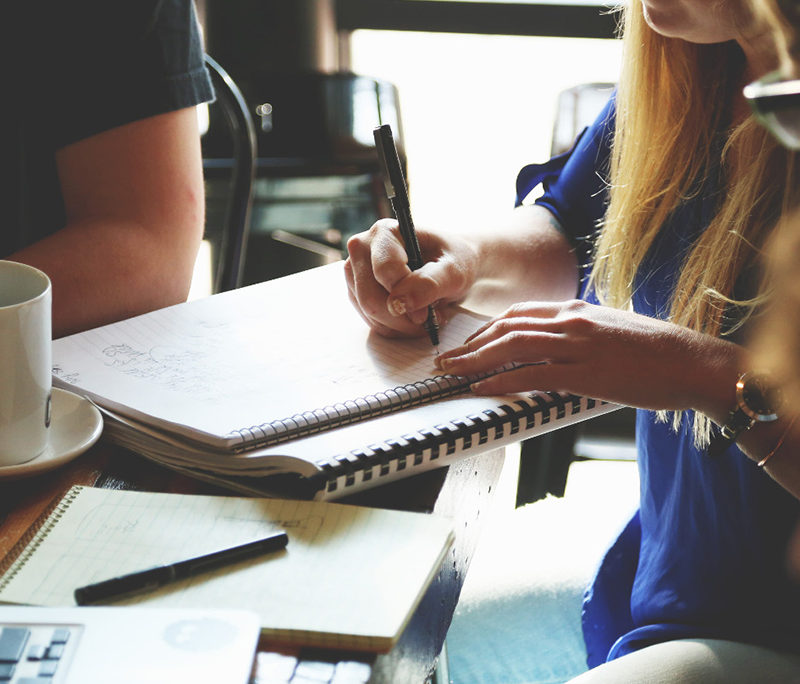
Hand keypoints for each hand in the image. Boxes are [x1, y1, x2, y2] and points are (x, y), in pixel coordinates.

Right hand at [344, 219, 478, 337]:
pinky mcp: (357, 292)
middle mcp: (363, 248)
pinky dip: (395, 327)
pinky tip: (413, 318)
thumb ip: (430, 283)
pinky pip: (371, 321)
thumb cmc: (454, 260)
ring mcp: (356, 271)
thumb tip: (399, 303)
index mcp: (385, 232)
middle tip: (429, 319)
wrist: (451, 264)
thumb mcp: (454, 271)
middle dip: (402, 317)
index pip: (385, 271)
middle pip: (370, 297)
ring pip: (369, 313)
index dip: (407, 296)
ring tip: (425, 316)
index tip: (428, 312)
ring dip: (400, 325)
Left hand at [435, 299, 739, 412]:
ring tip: (451, 373)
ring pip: (512, 347)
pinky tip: (482, 389)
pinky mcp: (587, 372)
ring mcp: (578, 345)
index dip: (486, 329)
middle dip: (470, 344)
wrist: (693, 362)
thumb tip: (555, 347)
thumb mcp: (611, 330)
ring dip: (475, 361)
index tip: (467, 343)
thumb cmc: (656, 351)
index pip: (518, 314)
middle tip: (445, 360)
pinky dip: (502, 381)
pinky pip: (533, 374)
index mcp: (576, 309)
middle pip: (506, 327)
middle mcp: (572, 321)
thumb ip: (579, 333)